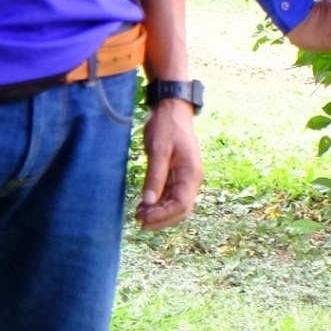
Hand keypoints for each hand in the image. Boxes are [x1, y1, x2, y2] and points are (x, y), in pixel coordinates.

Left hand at [137, 98, 202, 231]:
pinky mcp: (178, 174)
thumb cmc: (166, 125)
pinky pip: (171, 194)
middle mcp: (192, 178)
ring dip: (159, 213)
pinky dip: (159, 203)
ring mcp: (186, 177)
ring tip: (139, 215)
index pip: (181, 204)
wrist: (172, 107)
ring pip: (176, 204)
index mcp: (191, 173)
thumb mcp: (158, 149)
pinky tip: (144, 206)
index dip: (163, 216)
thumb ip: (155, 176)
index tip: (143, 218)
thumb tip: (148, 202)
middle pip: (181, 209)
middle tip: (139, 222)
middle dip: (161, 219)